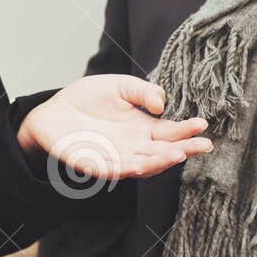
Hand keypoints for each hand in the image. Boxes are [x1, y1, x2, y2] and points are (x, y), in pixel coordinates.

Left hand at [17, 74, 212, 179]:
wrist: (53, 111)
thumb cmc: (88, 99)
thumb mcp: (119, 86)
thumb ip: (142, 91)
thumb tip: (162, 104)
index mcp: (143, 128)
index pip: (170, 133)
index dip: (187, 130)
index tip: (203, 125)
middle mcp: (134, 147)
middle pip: (164, 151)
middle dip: (184, 149)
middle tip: (203, 145)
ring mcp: (117, 158)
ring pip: (144, 164)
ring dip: (160, 161)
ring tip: (178, 154)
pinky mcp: (96, 165)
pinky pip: (114, 170)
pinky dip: (127, 168)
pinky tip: (141, 164)